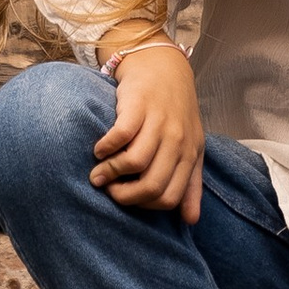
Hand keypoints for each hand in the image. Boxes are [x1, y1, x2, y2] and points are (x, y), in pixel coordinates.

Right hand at [90, 42, 204, 221]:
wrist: (163, 67)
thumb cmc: (175, 111)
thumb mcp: (190, 146)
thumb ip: (190, 183)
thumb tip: (190, 220)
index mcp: (190, 154)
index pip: (169, 197)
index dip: (144, 206)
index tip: (128, 199)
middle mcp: (178, 140)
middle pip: (152, 186)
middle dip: (124, 196)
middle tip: (109, 191)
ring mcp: (159, 122)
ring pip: (136, 163)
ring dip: (110, 174)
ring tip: (98, 174)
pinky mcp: (139, 106)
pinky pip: (120, 136)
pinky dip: (105, 148)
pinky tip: (99, 149)